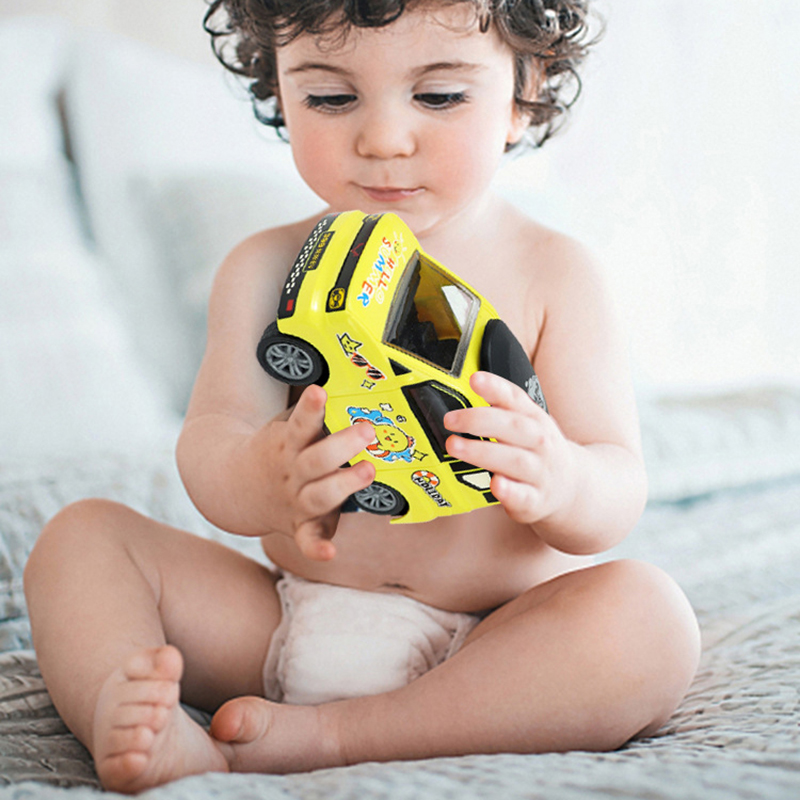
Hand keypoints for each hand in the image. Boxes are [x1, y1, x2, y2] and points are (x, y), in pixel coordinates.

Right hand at [247, 384, 374, 560]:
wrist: (235, 487)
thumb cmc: (280, 450)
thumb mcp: (289, 426)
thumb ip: (317, 413)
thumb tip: (354, 376)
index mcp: (288, 442)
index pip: (300, 422)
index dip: (310, 409)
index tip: (319, 392)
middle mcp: (293, 472)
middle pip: (317, 459)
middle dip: (342, 444)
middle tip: (367, 430)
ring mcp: (296, 500)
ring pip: (319, 495)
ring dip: (343, 485)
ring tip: (368, 471)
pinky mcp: (300, 526)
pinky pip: (307, 540)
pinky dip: (316, 548)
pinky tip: (329, 553)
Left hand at [443, 371, 576, 525]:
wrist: (572, 486)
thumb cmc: (538, 451)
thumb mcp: (528, 423)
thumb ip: (501, 405)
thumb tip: (469, 384)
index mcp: (535, 419)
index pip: (516, 398)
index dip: (495, 387)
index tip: (475, 379)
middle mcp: (540, 443)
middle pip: (513, 427)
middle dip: (479, 421)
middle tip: (450, 419)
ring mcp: (539, 472)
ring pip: (514, 460)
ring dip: (482, 452)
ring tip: (455, 446)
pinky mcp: (535, 500)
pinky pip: (524, 496)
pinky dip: (510, 491)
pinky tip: (495, 484)